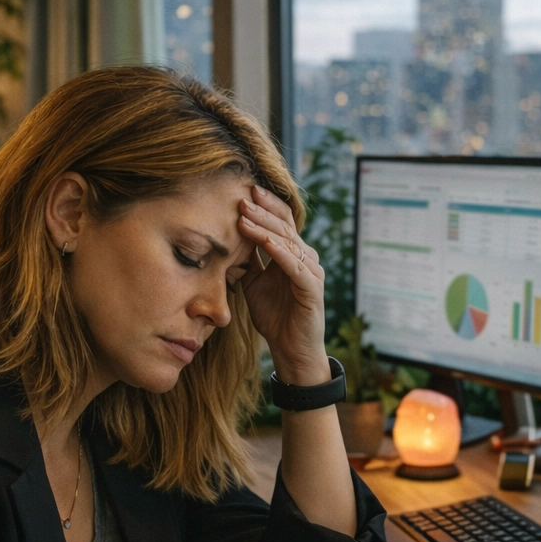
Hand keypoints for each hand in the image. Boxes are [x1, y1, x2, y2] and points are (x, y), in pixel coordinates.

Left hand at [238, 185, 329, 385]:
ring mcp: (311, 272)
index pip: (281, 221)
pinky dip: (280, 252)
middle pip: (285, 226)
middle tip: (242, 196)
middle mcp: (306, 258)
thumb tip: (228, 239)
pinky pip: (295, 266)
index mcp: (293, 254)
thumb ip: (248, 261)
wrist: (291, 350)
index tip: (243, 191)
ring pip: (288, 242)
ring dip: (266, 227)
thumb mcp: (254, 283)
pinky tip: (265, 241)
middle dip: (263, 210)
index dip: (265, 205)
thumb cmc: (275, 317)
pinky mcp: (312, 289)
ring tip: (246, 215)